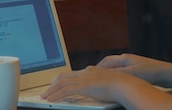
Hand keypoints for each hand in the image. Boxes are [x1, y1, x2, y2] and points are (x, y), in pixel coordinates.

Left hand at [41, 64, 171, 109]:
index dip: (63, 80)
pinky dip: (56, 96)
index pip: (72, 74)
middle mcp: (85, 72)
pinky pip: (65, 91)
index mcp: (91, 70)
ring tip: (45, 97)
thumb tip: (100, 88)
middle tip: (47, 91)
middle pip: (63, 76)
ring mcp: (83, 78)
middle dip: (53, 84)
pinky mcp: (83, 86)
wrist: (126, 84)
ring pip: (61, 83)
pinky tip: (51, 100)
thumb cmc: (123, 85)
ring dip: (51, 91)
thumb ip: (102, 84)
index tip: (57, 85)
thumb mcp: (110, 82)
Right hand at [96, 54, 171, 92]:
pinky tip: (117, 82)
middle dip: (102, 69)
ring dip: (109, 73)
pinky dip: (117, 76)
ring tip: (103, 80)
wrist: (167, 74)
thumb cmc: (150, 72)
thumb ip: (117, 73)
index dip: (98, 67)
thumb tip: (103, 73)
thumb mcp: (131, 73)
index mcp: (125, 58)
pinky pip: (123, 72)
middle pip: (110, 63)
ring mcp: (133, 64)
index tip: (90, 73)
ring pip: (116, 68)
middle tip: (94, 76)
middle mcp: (128, 59)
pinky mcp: (138, 70)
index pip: (106, 61)